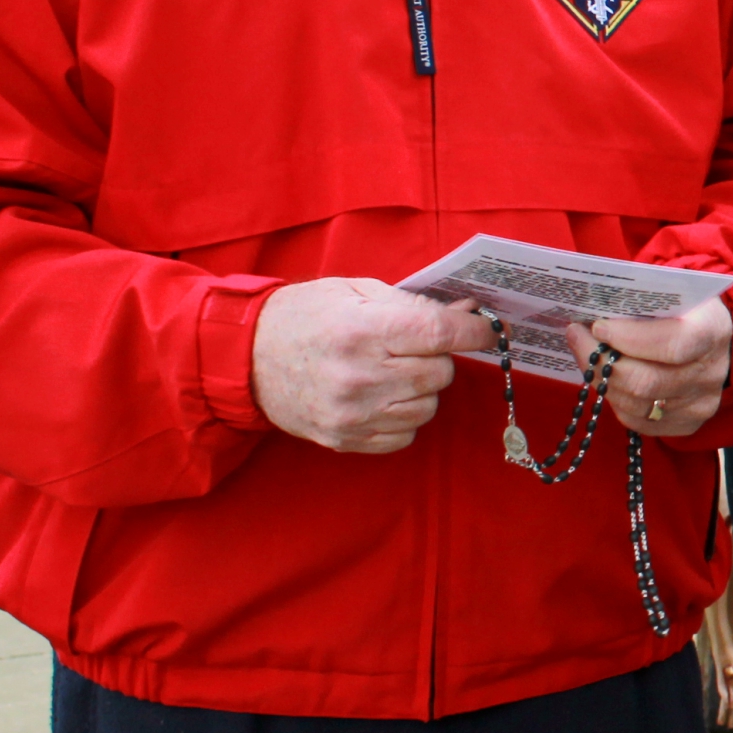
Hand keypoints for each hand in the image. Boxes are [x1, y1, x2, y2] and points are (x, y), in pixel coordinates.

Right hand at [255, 279, 494, 452]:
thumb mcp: (355, 292)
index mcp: (361, 331)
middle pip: (440, 374)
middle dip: (439, 357)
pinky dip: (404, 416)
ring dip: (423, 388)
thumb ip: (414, 304)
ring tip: (393, 370)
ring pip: (428, 407)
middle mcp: (359, 377)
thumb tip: (467, 316)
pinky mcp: (345, 440)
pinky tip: (382, 396)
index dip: (474, 333)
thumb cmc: (305, 316)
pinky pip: (405, 435)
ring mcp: (352, 414)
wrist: (245, 357)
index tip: (488, 329)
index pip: (439, 336)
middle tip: (416, 346)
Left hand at [572, 298, 732, 440]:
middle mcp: (711, 372)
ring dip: (602, 380)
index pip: (673, 343)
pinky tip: (607, 378)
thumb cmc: (682, 309)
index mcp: (713, 331)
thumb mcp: (672, 292)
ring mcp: (700, 403)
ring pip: (636, 404)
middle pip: (648, 381)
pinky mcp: (687, 423)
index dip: (631, 338)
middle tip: (577, 338)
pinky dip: (614, 399)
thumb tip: (589, 308)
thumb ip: (639, 298)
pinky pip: (636, 420)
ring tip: (587, 356)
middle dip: (602, 361)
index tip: (598, 326)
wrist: (711, 340)